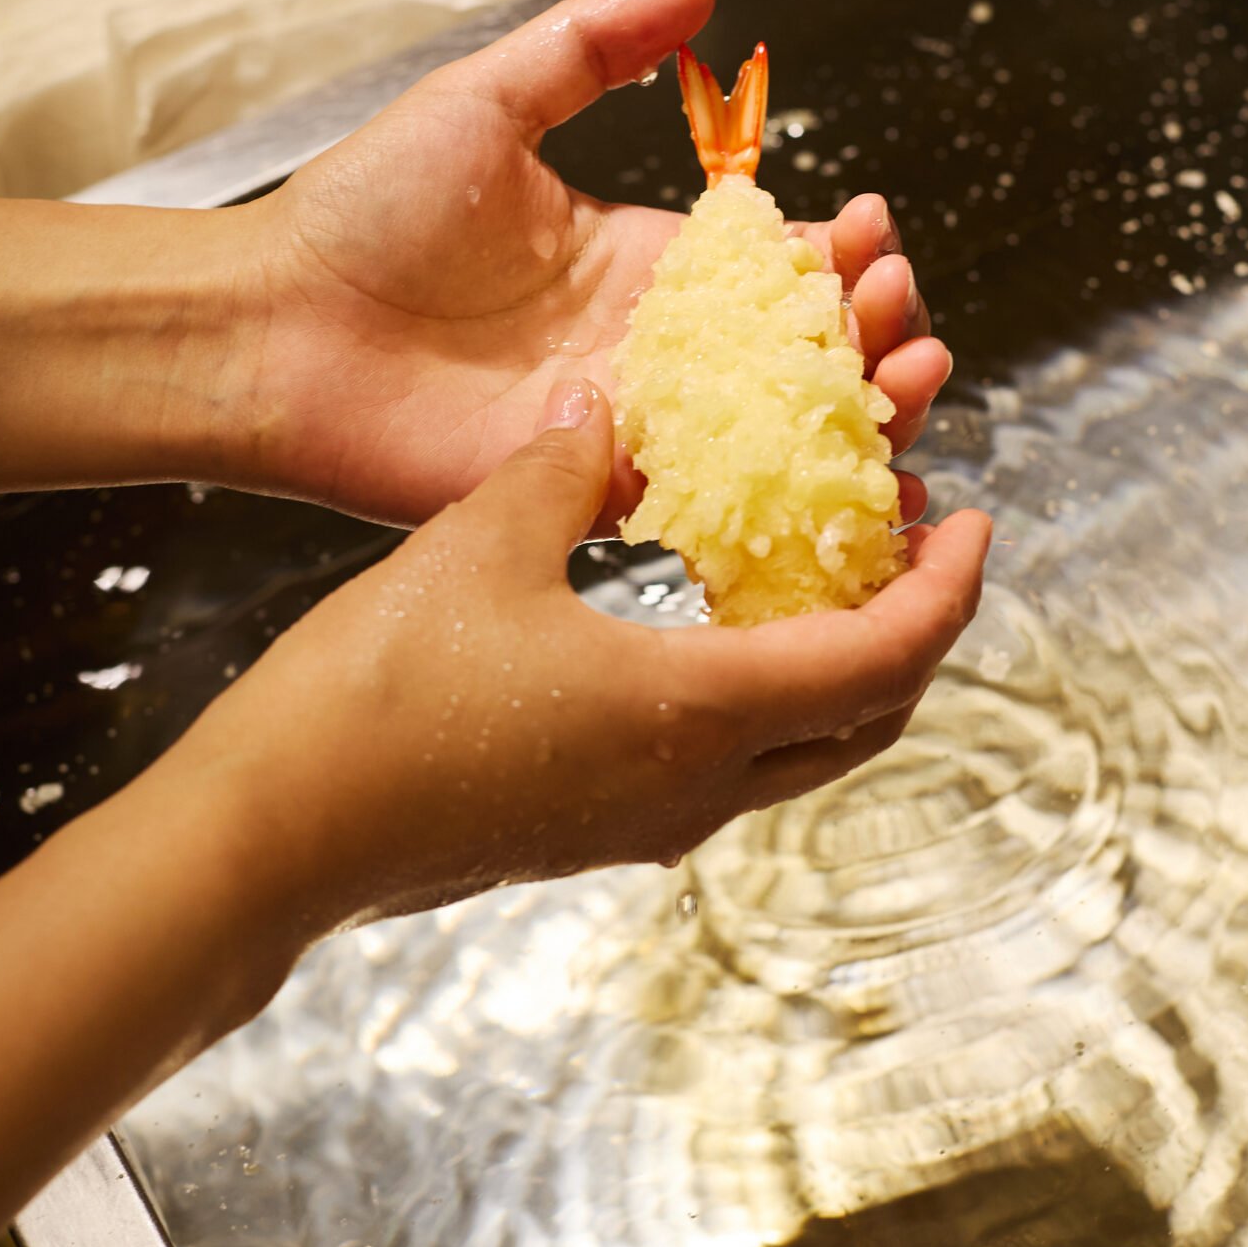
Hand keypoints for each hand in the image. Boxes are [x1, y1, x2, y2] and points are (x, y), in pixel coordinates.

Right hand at [186, 379, 990, 930]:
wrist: (275, 838)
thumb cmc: (375, 698)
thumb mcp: (480, 544)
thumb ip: (564, 467)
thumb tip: (607, 408)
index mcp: (696, 712)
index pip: (884, 658)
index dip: (948, 588)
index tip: (972, 516)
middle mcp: (696, 785)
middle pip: (867, 718)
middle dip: (913, 627)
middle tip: (912, 538)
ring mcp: (646, 820)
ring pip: (801, 748)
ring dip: (838, 662)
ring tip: (824, 567)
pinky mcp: (595, 828)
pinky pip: (726, 760)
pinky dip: (762, 690)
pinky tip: (712, 620)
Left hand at [230, 0, 949, 531]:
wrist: (275, 325)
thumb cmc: (365, 211)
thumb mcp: (490, 97)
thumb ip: (596, 44)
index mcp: (645, 258)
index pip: (780, 260)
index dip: (843, 250)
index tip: (872, 229)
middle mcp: (653, 346)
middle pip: (801, 350)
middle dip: (872, 329)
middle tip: (894, 309)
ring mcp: (631, 424)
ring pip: (776, 431)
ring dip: (858, 410)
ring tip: (904, 378)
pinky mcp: (595, 492)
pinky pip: (710, 498)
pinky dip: (787, 490)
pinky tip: (845, 473)